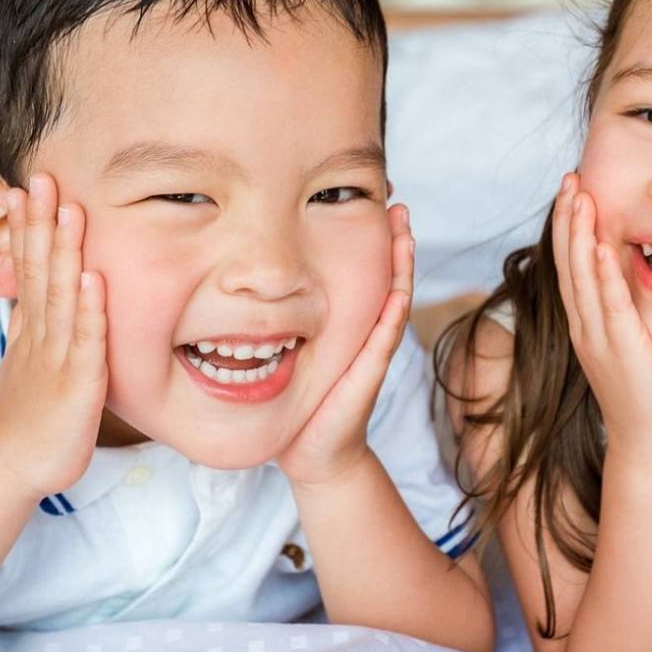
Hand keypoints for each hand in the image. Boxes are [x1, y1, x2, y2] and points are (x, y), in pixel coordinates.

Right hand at [0, 172, 108, 497]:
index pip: (28, 268)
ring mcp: (57, 356)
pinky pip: (87, 340)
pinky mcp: (78, 382)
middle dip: (41, 224)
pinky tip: (94, 277)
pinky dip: (90, 308)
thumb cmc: (26, 418)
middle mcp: (41, 335)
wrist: (12, 467)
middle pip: (40, 270)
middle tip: (42, 177)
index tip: (26, 188)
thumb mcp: (26, 362)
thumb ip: (31, 327)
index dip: (28, 228)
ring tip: (69, 211)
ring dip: (65, 252)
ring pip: (62, 296)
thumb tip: (30, 295)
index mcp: (32, 329)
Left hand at [277, 204, 414, 487]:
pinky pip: (384, 336)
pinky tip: (398, 285)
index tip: (369, 199)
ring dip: (401, 264)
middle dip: (394, 239)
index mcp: (349, 322)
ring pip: (393, 299)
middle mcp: (367, 332)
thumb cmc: (298, 399)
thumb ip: (277, 320)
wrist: (311, 452)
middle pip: (386, 276)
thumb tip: (249, 283)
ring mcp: (372, 351)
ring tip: (403, 230)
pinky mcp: (369, 373)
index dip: (369, 237)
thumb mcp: (286, 349)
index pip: (364, 271)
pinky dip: (393, 309)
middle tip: (395, 201)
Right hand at [553, 173, 651, 457]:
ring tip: (578, 198)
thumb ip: (633, 313)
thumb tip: (642, 280)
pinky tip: (601, 247)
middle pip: (569, 263)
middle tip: (568, 178)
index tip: (573, 190)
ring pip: (582, 277)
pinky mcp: (621, 352)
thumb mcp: (637, 345)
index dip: (569, 227)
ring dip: (578, 235)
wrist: (651, 444)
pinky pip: (609, 307)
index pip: (573, 265)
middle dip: (567, 219)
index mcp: (589, 325)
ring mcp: (599, 340)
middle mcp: (586, 328)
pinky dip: (603, 276)